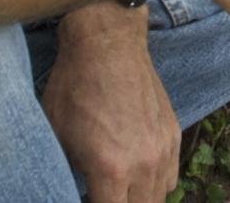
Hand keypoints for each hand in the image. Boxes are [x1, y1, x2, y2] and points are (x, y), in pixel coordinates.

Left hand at [43, 4, 179, 202]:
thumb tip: (74, 187)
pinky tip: (138, 176)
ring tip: (121, 191)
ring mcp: (163, 148)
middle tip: (103, 193)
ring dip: (140, 199)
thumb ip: (69, 172)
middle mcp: (144, 164)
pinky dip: (157, 183)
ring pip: (160, 197)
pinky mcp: (173, 132)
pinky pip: (171, 175)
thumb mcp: (56, 135)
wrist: (107, 42)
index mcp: (111, 169)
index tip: (87, 196)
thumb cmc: (74, 85)